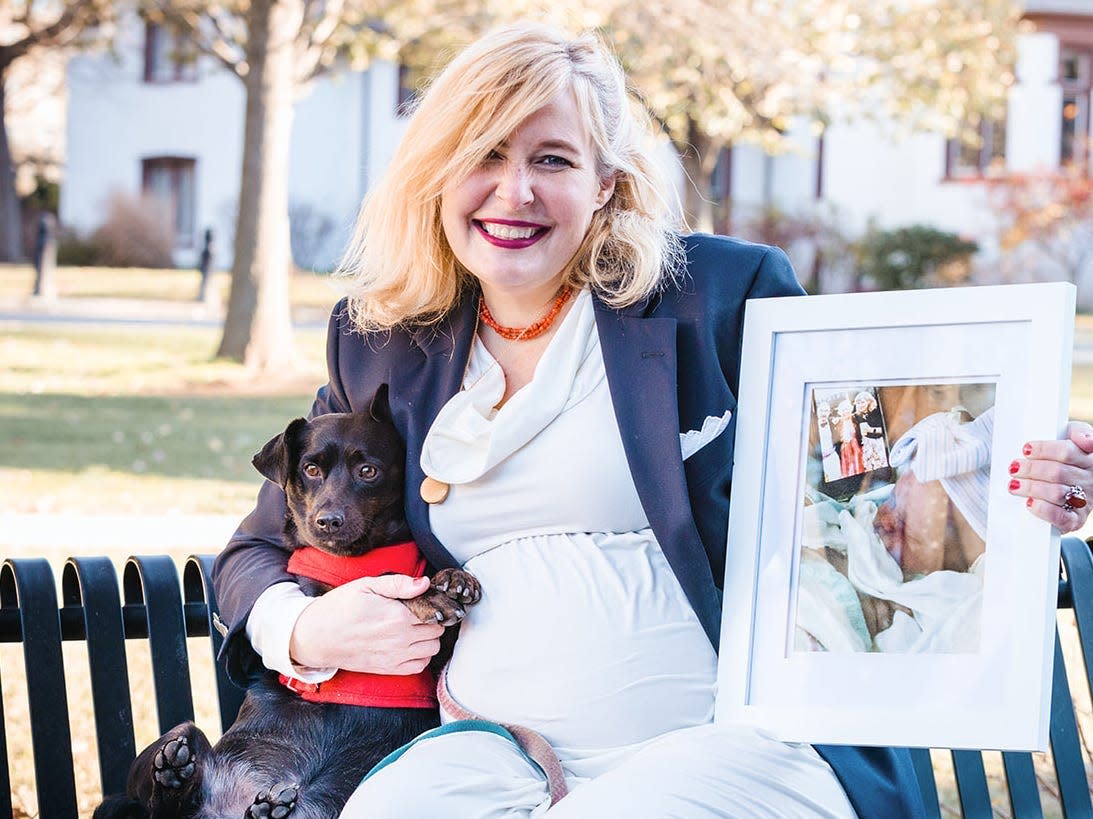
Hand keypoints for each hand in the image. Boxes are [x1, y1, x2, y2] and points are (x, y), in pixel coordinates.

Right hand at [289, 574, 444, 674]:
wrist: (316, 636)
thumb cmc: (339, 608)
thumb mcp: (366, 586)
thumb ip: (399, 584)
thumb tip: (424, 583)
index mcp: (398, 616)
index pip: (435, 612)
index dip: (435, 604)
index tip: (428, 600)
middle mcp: (400, 639)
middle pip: (437, 631)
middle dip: (433, 619)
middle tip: (420, 612)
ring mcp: (395, 656)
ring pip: (433, 649)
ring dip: (430, 638)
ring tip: (416, 627)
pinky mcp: (388, 669)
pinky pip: (420, 666)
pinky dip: (422, 655)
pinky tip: (412, 644)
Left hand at [1008, 421, 1092, 533]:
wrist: (1058, 487)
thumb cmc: (1060, 458)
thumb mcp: (1068, 437)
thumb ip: (1077, 432)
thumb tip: (1086, 441)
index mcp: (1088, 458)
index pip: (1067, 452)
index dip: (1044, 450)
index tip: (1026, 449)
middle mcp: (1090, 479)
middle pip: (1057, 472)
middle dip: (1031, 469)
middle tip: (1014, 468)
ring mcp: (1084, 501)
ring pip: (1056, 492)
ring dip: (1031, 488)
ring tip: (1014, 484)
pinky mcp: (1075, 520)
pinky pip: (1061, 517)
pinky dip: (1043, 510)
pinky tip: (1029, 503)